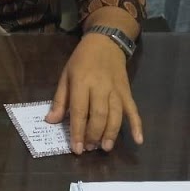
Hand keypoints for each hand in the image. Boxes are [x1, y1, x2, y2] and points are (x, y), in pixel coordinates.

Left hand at [44, 32, 142, 152]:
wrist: (105, 42)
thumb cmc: (81, 60)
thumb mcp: (65, 75)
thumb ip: (60, 99)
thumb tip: (51, 120)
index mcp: (82, 82)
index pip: (80, 111)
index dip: (78, 131)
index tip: (76, 149)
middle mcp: (100, 87)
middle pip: (99, 115)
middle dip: (94, 135)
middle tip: (89, 148)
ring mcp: (116, 90)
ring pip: (116, 115)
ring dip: (111, 133)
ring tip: (105, 147)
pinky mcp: (127, 92)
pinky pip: (133, 109)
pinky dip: (137, 125)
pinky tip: (138, 140)